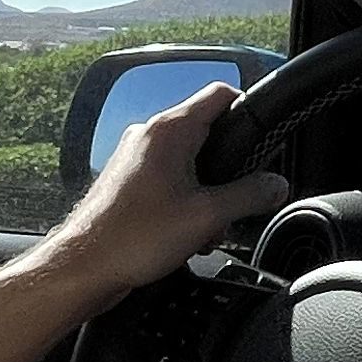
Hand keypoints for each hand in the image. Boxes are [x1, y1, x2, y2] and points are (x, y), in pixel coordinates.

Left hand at [40, 80, 289, 308]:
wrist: (84, 267)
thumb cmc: (132, 238)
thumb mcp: (208, 217)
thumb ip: (250, 196)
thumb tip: (276, 185)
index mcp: (169, 130)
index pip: (221, 94)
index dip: (248, 111)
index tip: (263, 138)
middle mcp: (149, 135)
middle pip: (208, 133)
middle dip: (227, 171)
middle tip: (231, 203)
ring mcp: (135, 157)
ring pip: (189, 162)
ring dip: (206, 193)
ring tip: (203, 228)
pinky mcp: (128, 181)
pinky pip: (169, 180)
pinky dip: (184, 201)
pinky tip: (183, 234)